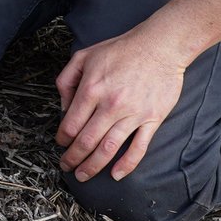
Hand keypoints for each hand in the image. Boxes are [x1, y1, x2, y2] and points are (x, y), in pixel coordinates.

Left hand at [54, 27, 186, 182]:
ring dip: (92, 167)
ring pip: (108, 149)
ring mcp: (132, 113)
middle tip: (67, 166)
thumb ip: (67, 79)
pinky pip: (138, 148)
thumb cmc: (122, 49)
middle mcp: (110, 104)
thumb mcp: (85, 55)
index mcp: (92, 88)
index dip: (62, 139)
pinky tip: (115, 174)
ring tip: (83, 175)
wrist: (159, 46)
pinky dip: (126, 165)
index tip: (61, 144)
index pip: (71, 124)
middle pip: (86, 141)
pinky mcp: (152, 119)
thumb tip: (63, 106)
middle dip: (73, 158)